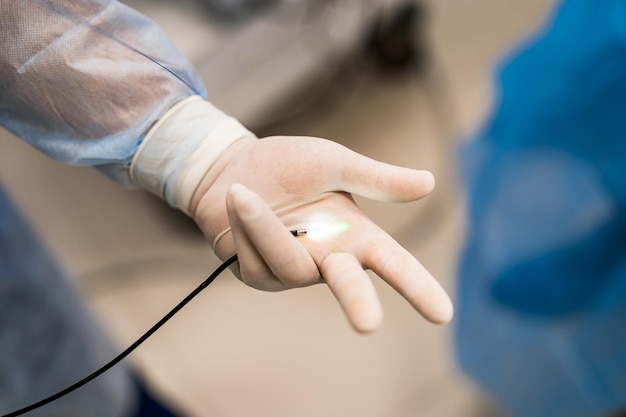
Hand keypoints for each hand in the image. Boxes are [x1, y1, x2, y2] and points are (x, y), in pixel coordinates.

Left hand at [190, 136, 452, 332]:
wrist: (232, 167)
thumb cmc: (287, 165)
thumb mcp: (333, 163)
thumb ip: (375, 178)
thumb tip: (430, 182)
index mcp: (355, 234)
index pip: (393, 262)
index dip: (418, 286)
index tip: (443, 314)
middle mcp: (328, 259)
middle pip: (348, 285)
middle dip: (357, 302)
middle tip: (369, 326)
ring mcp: (293, 271)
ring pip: (289, 266)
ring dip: (264, 227)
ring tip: (242, 193)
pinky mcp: (259, 275)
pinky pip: (254, 259)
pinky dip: (243, 225)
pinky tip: (237, 203)